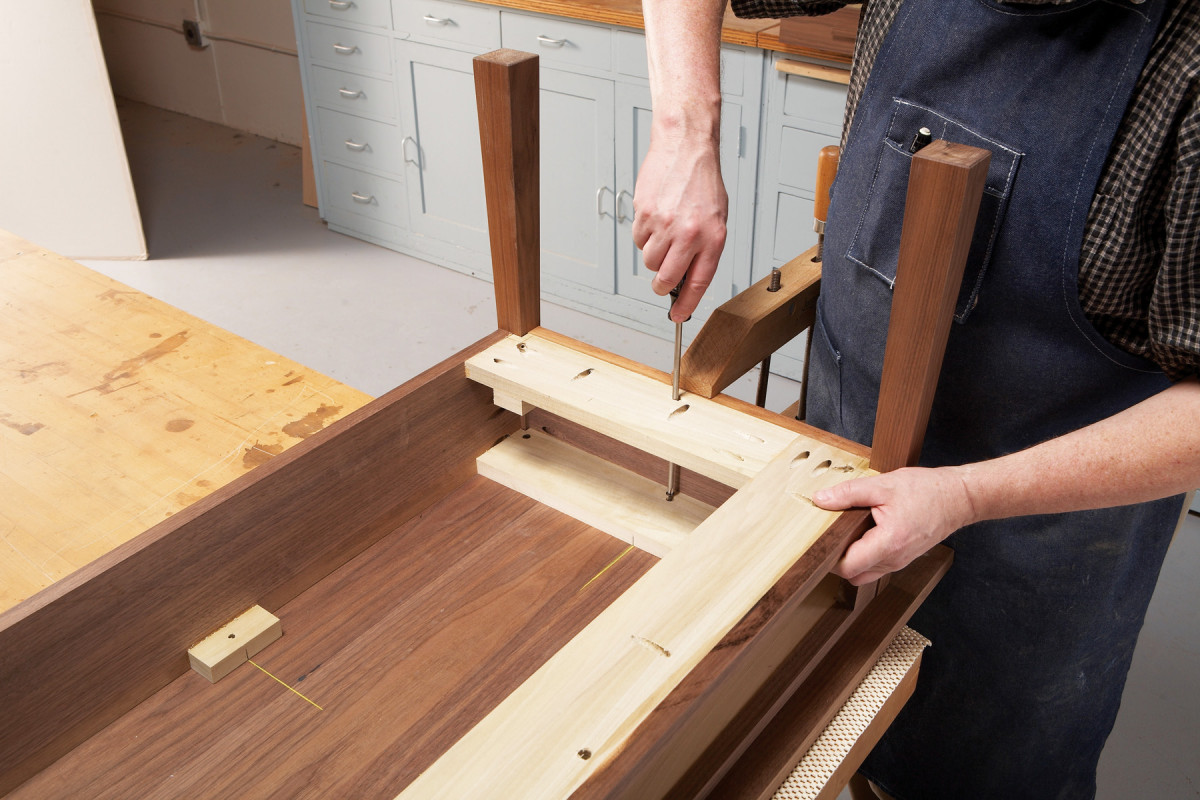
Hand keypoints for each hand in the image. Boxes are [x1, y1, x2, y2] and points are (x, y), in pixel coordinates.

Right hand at [632, 133, 727, 321]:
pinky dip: (645, 235)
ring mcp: (664, 224)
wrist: (685, 146)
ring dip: (654, 255)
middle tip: (662, 284)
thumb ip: (705, 249)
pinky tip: (656, 218)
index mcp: (712, 237)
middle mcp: (689, 233)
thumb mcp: (717, 218)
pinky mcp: (644, 214)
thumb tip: (689, 277)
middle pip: (667, 279)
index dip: (687, 304)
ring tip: (665, 234)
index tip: (679, 315)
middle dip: (663, 287)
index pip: (698, 283)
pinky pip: (639, 240)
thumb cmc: (702, 181)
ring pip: (650, 261)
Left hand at [813, 466, 977, 584]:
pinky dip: (866, 555)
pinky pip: (876, 566)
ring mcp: (899, 562)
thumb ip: (849, 493)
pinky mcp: (902, 559)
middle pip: (853, 574)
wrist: (958, 498)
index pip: (847, 568)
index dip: (829, 556)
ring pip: (864, 572)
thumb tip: (820, 499)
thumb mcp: (883, 485)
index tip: (822, 539)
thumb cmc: (927, 491)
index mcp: (888, 543)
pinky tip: (865, 532)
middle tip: (832, 533)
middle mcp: (894, 560)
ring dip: (853, 557)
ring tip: (850, 530)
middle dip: (838, 558)